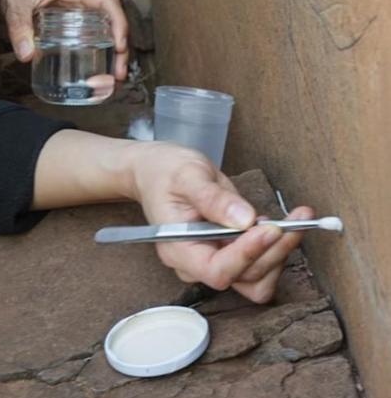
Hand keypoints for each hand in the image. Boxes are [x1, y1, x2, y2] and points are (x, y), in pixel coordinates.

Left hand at [0, 0, 128, 80]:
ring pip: (105, 31)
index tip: (120, 46)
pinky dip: (99, 55)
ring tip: (113, 79)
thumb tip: (26, 54)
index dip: (119, 23)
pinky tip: (97, 74)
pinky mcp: (71, 24)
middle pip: (112, 20)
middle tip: (118, 73)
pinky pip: (92, 38)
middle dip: (121, 46)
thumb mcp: (14, 5)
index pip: (107, 2)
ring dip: (113, 54)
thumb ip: (18, 27)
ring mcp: (77, 10)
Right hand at [131, 142, 314, 302]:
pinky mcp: (227, 256)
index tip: (271, 228)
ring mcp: (213, 262)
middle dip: (274, 249)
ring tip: (292, 221)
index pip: (217, 269)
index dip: (247, 254)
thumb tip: (245, 219)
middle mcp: (195, 264)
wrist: (155, 172)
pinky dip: (275, 250)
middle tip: (296, 219)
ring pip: (257, 279)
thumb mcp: (188, 175)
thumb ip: (213, 198)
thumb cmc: (165, 171)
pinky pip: (258, 268)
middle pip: (244, 276)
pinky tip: (281, 226)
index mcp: (178, 248)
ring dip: (280, 253)